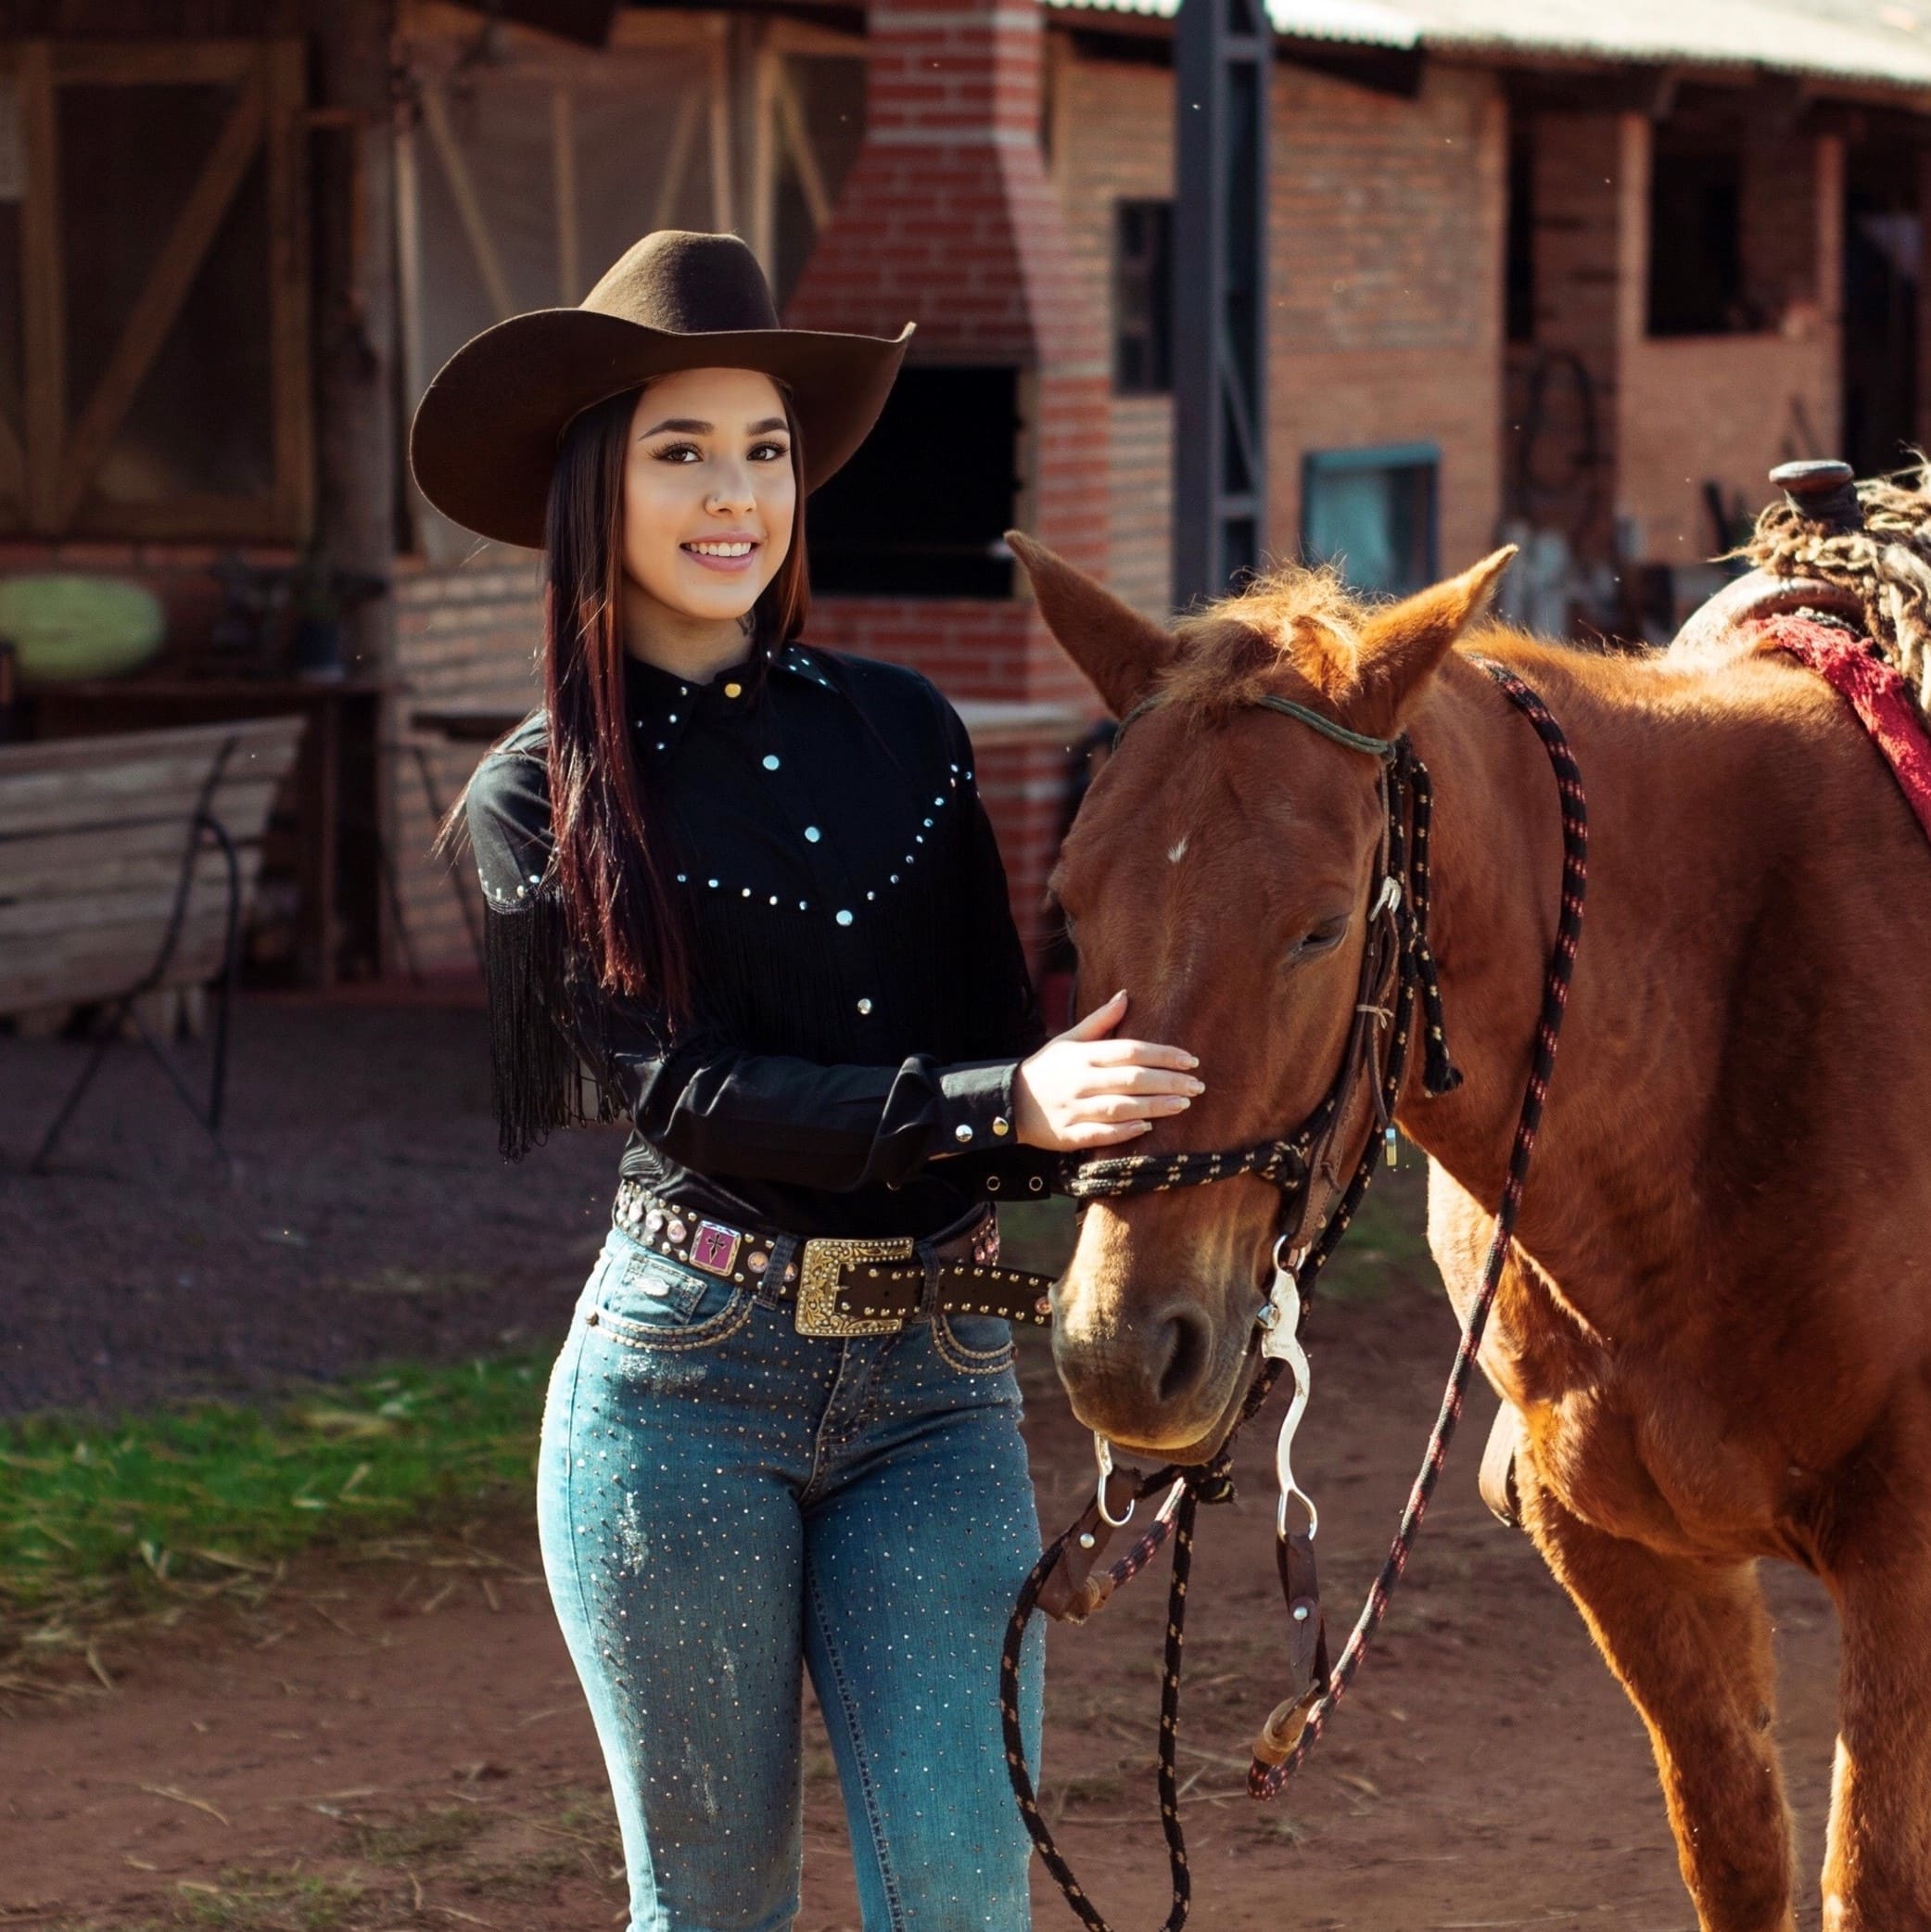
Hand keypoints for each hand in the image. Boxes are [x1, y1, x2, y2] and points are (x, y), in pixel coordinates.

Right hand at [1012, 989, 1203, 1151]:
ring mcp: (1073, 1108)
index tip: (1191, 1060)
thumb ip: (1100, 1021)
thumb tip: (1126, 995)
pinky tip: (1147, 1128)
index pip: (1130, 1051)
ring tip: (1182, 1105)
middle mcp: (1080, 1080)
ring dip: (1153, 1106)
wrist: (1009, 1102)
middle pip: (1131, 1079)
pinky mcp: (1068, 1134)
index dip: (1163, 1055)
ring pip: (1120, 1107)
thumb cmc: (1047, 1068)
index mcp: (1083, 1055)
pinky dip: (1123, 1131)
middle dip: (1167, 1081)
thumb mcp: (1068, 1039)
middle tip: (1197, 1086)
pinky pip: (1099, 1134)